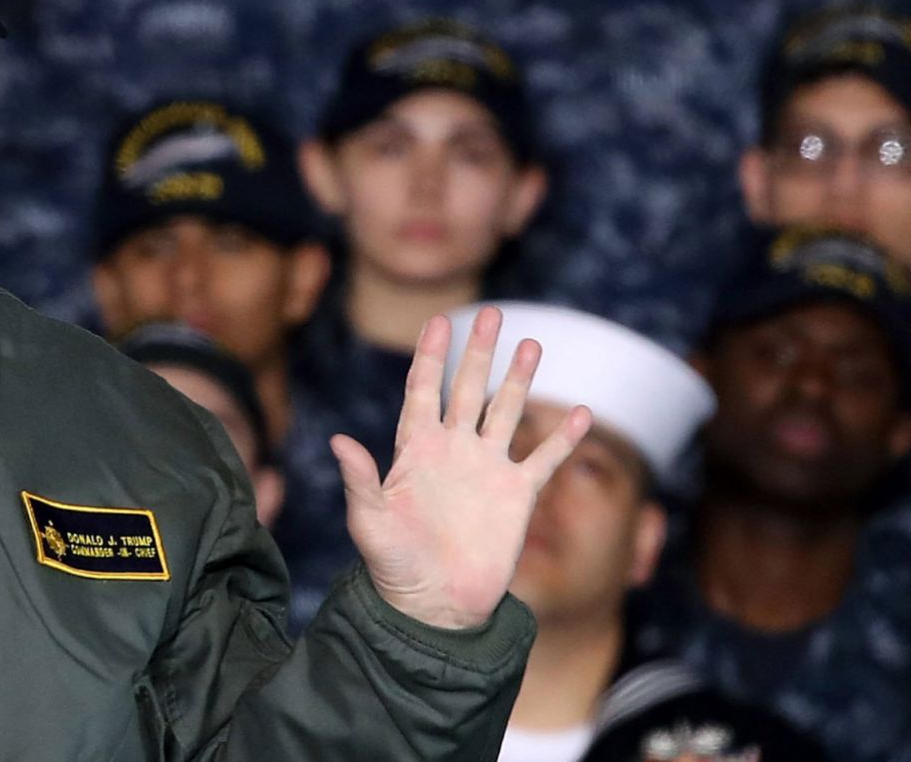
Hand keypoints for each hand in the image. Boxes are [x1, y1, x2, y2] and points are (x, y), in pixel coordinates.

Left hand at [334, 306, 591, 629]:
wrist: (434, 605)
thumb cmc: (393, 566)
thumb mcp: (369, 522)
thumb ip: (359, 481)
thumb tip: (337, 441)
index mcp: (415, 450)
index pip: (423, 391)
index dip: (430, 357)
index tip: (438, 321)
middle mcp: (453, 451)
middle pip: (468, 390)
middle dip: (478, 353)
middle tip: (491, 314)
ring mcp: (487, 470)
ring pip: (507, 413)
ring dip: (519, 381)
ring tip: (531, 344)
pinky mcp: (516, 496)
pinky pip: (544, 459)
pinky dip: (564, 438)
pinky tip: (581, 412)